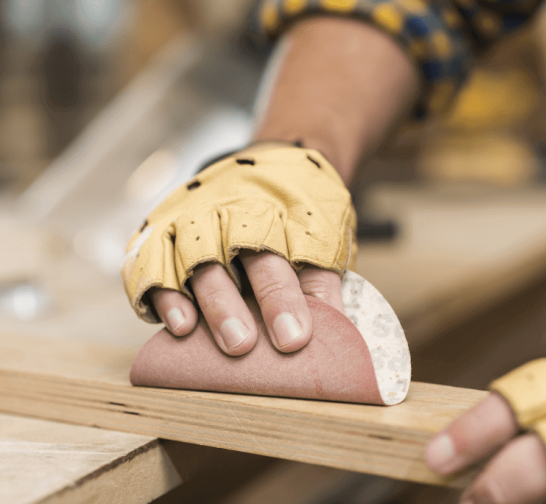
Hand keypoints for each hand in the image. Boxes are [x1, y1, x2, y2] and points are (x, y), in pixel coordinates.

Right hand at [122, 145, 355, 355]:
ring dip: (206, 302)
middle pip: (239, 259)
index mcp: (282, 215)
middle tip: (244, 345)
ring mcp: (197, 221)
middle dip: (238, 304)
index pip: (288, 259)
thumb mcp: (324, 236)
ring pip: (196, 260)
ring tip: (206, 335)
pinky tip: (177, 323)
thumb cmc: (297, 214)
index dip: (286, 301)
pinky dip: (162, 294)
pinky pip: (153, 263)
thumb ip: (323, 284)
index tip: (294, 339)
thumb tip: (336, 338)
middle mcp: (236, 214)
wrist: (267, 164)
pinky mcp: (164, 233)